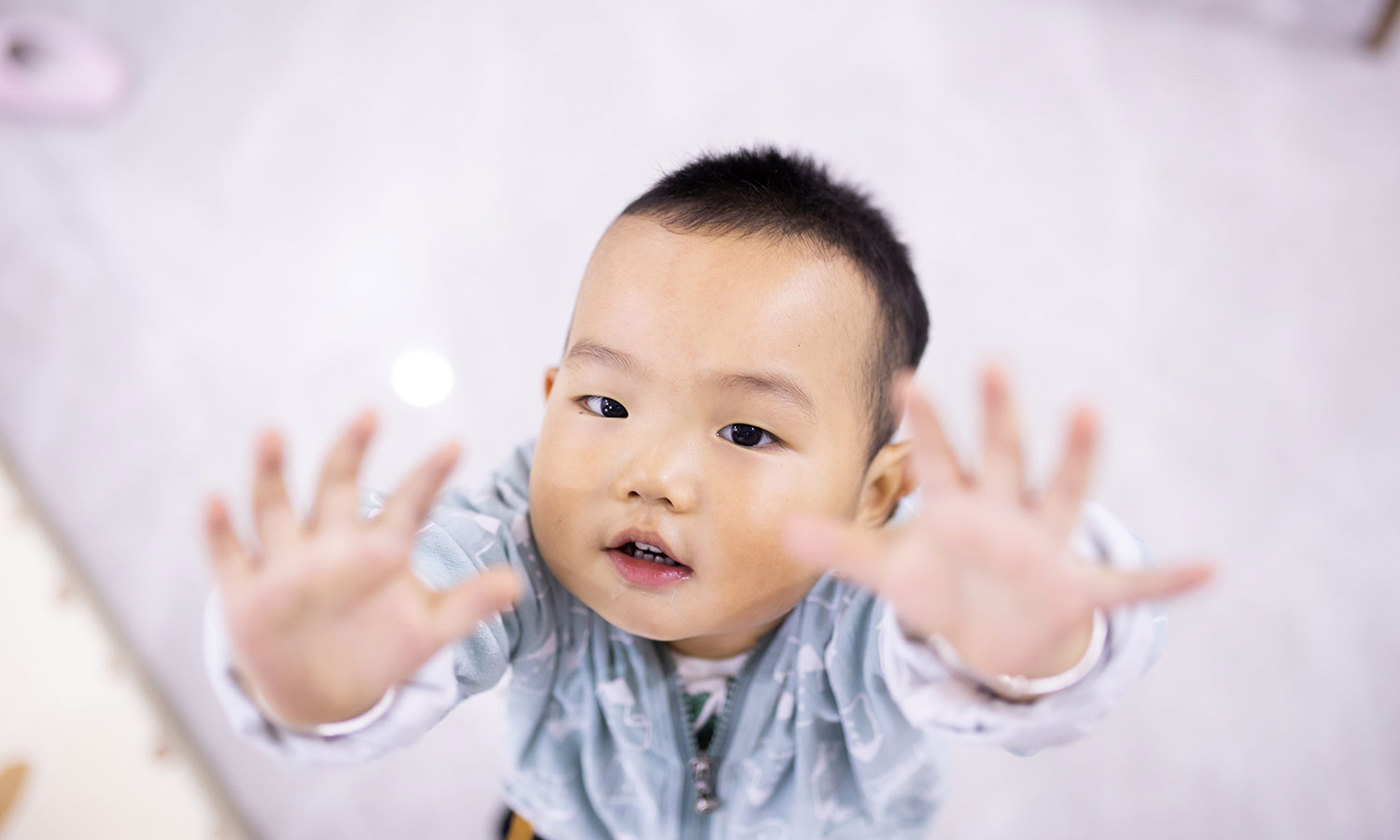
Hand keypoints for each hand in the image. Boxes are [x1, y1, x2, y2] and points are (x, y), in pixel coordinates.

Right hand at [203, 410, 520, 727]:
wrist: (321, 693)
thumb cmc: (380, 647)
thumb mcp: (427, 630)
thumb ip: (468, 606)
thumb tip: (517, 586)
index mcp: (378, 547)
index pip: (409, 504)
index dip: (431, 478)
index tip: (457, 445)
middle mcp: (330, 544)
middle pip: (339, 488)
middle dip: (351, 452)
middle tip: (371, 412)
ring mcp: (286, 565)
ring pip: (275, 508)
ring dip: (271, 472)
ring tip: (271, 431)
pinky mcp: (248, 595)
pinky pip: (230, 557)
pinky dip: (219, 531)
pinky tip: (211, 500)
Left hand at [781, 364, 1214, 679]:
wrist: (993, 635)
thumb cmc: (942, 588)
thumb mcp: (889, 573)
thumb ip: (841, 548)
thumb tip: (780, 528)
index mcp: (957, 504)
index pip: (936, 456)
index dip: (923, 422)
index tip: (905, 376)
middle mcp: (1005, 510)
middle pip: (1001, 455)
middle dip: (998, 414)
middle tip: (994, 361)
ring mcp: (1046, 544)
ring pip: (1063, 493)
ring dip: (1077, 456)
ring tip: (1089, 409)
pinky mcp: (1079, 588)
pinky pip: (1129, 585)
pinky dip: (1167, 581)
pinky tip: (1210, 569)